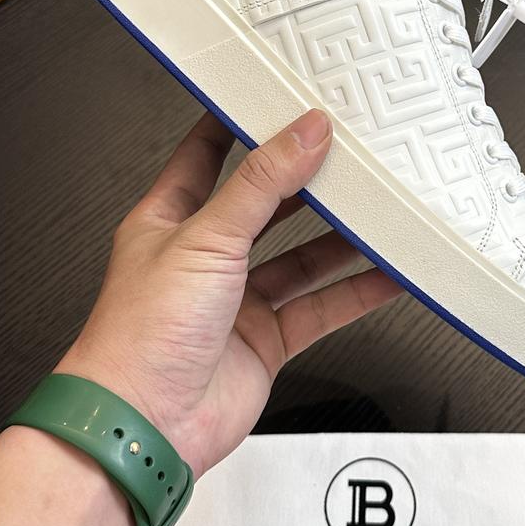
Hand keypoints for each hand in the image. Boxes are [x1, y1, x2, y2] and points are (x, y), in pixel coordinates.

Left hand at [56, 108, 401, 478]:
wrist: (143, 427)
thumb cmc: (139, 336)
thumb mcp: (205, 238)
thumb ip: (261, 184)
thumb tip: (304, 133)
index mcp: (170, 220)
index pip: (206, 155)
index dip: (239, 125)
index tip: (277, 98)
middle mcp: (204, 256)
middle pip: (266, 205)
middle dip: (305, 182)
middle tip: (348, 154)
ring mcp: (236, 299)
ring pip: (300, 257)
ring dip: (340, 238)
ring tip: (379, 209)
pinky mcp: (265, 339)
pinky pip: (321, 306)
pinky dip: (356, 291)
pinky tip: (385, 274)